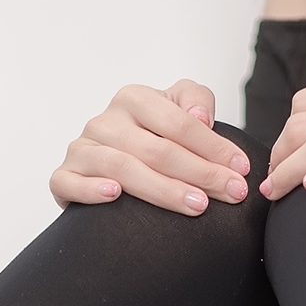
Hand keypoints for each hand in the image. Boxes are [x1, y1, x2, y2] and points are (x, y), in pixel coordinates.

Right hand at [51, 81, 253, 214]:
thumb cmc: (152, 138)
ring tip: (197, 205)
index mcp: (134, 99)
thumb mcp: (178, 109)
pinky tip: (115, 195)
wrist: (113, 166)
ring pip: (122, 168)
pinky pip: (70, 183)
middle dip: (200, 173)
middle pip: (156, 149)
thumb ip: (195, 99)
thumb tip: (201, 117)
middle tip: (231, 193)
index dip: (213, 147)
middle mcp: (105, 121)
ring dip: (163, 189)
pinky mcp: (63, 177)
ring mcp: (82, 149)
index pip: (178, 123)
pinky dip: (91, 189)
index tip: (241, 170)